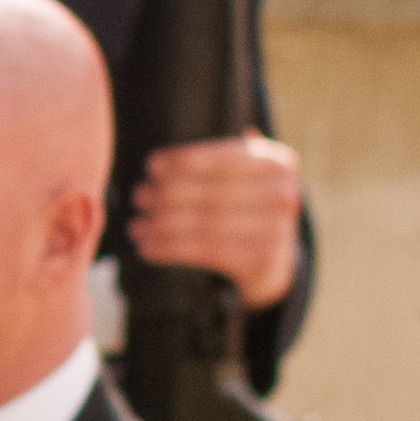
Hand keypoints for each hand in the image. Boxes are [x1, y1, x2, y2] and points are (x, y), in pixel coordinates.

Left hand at [124, 133, 304, 313]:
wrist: (273, 262)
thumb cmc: (245, 209)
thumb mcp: (241, 177)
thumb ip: (214, 162)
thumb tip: (158, 165)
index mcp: (278, 163)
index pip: (224, 158)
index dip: (185, 161)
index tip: (152, 166)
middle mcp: (284, 193)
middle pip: (213, 192)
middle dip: (169, 194)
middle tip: (139, 197)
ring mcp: (278, 228)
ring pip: (205, 224)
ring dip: (163, 226)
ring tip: (136, 226)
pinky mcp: (261, 259)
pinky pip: (205, 251)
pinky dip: (171, 249)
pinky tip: (146, 247)